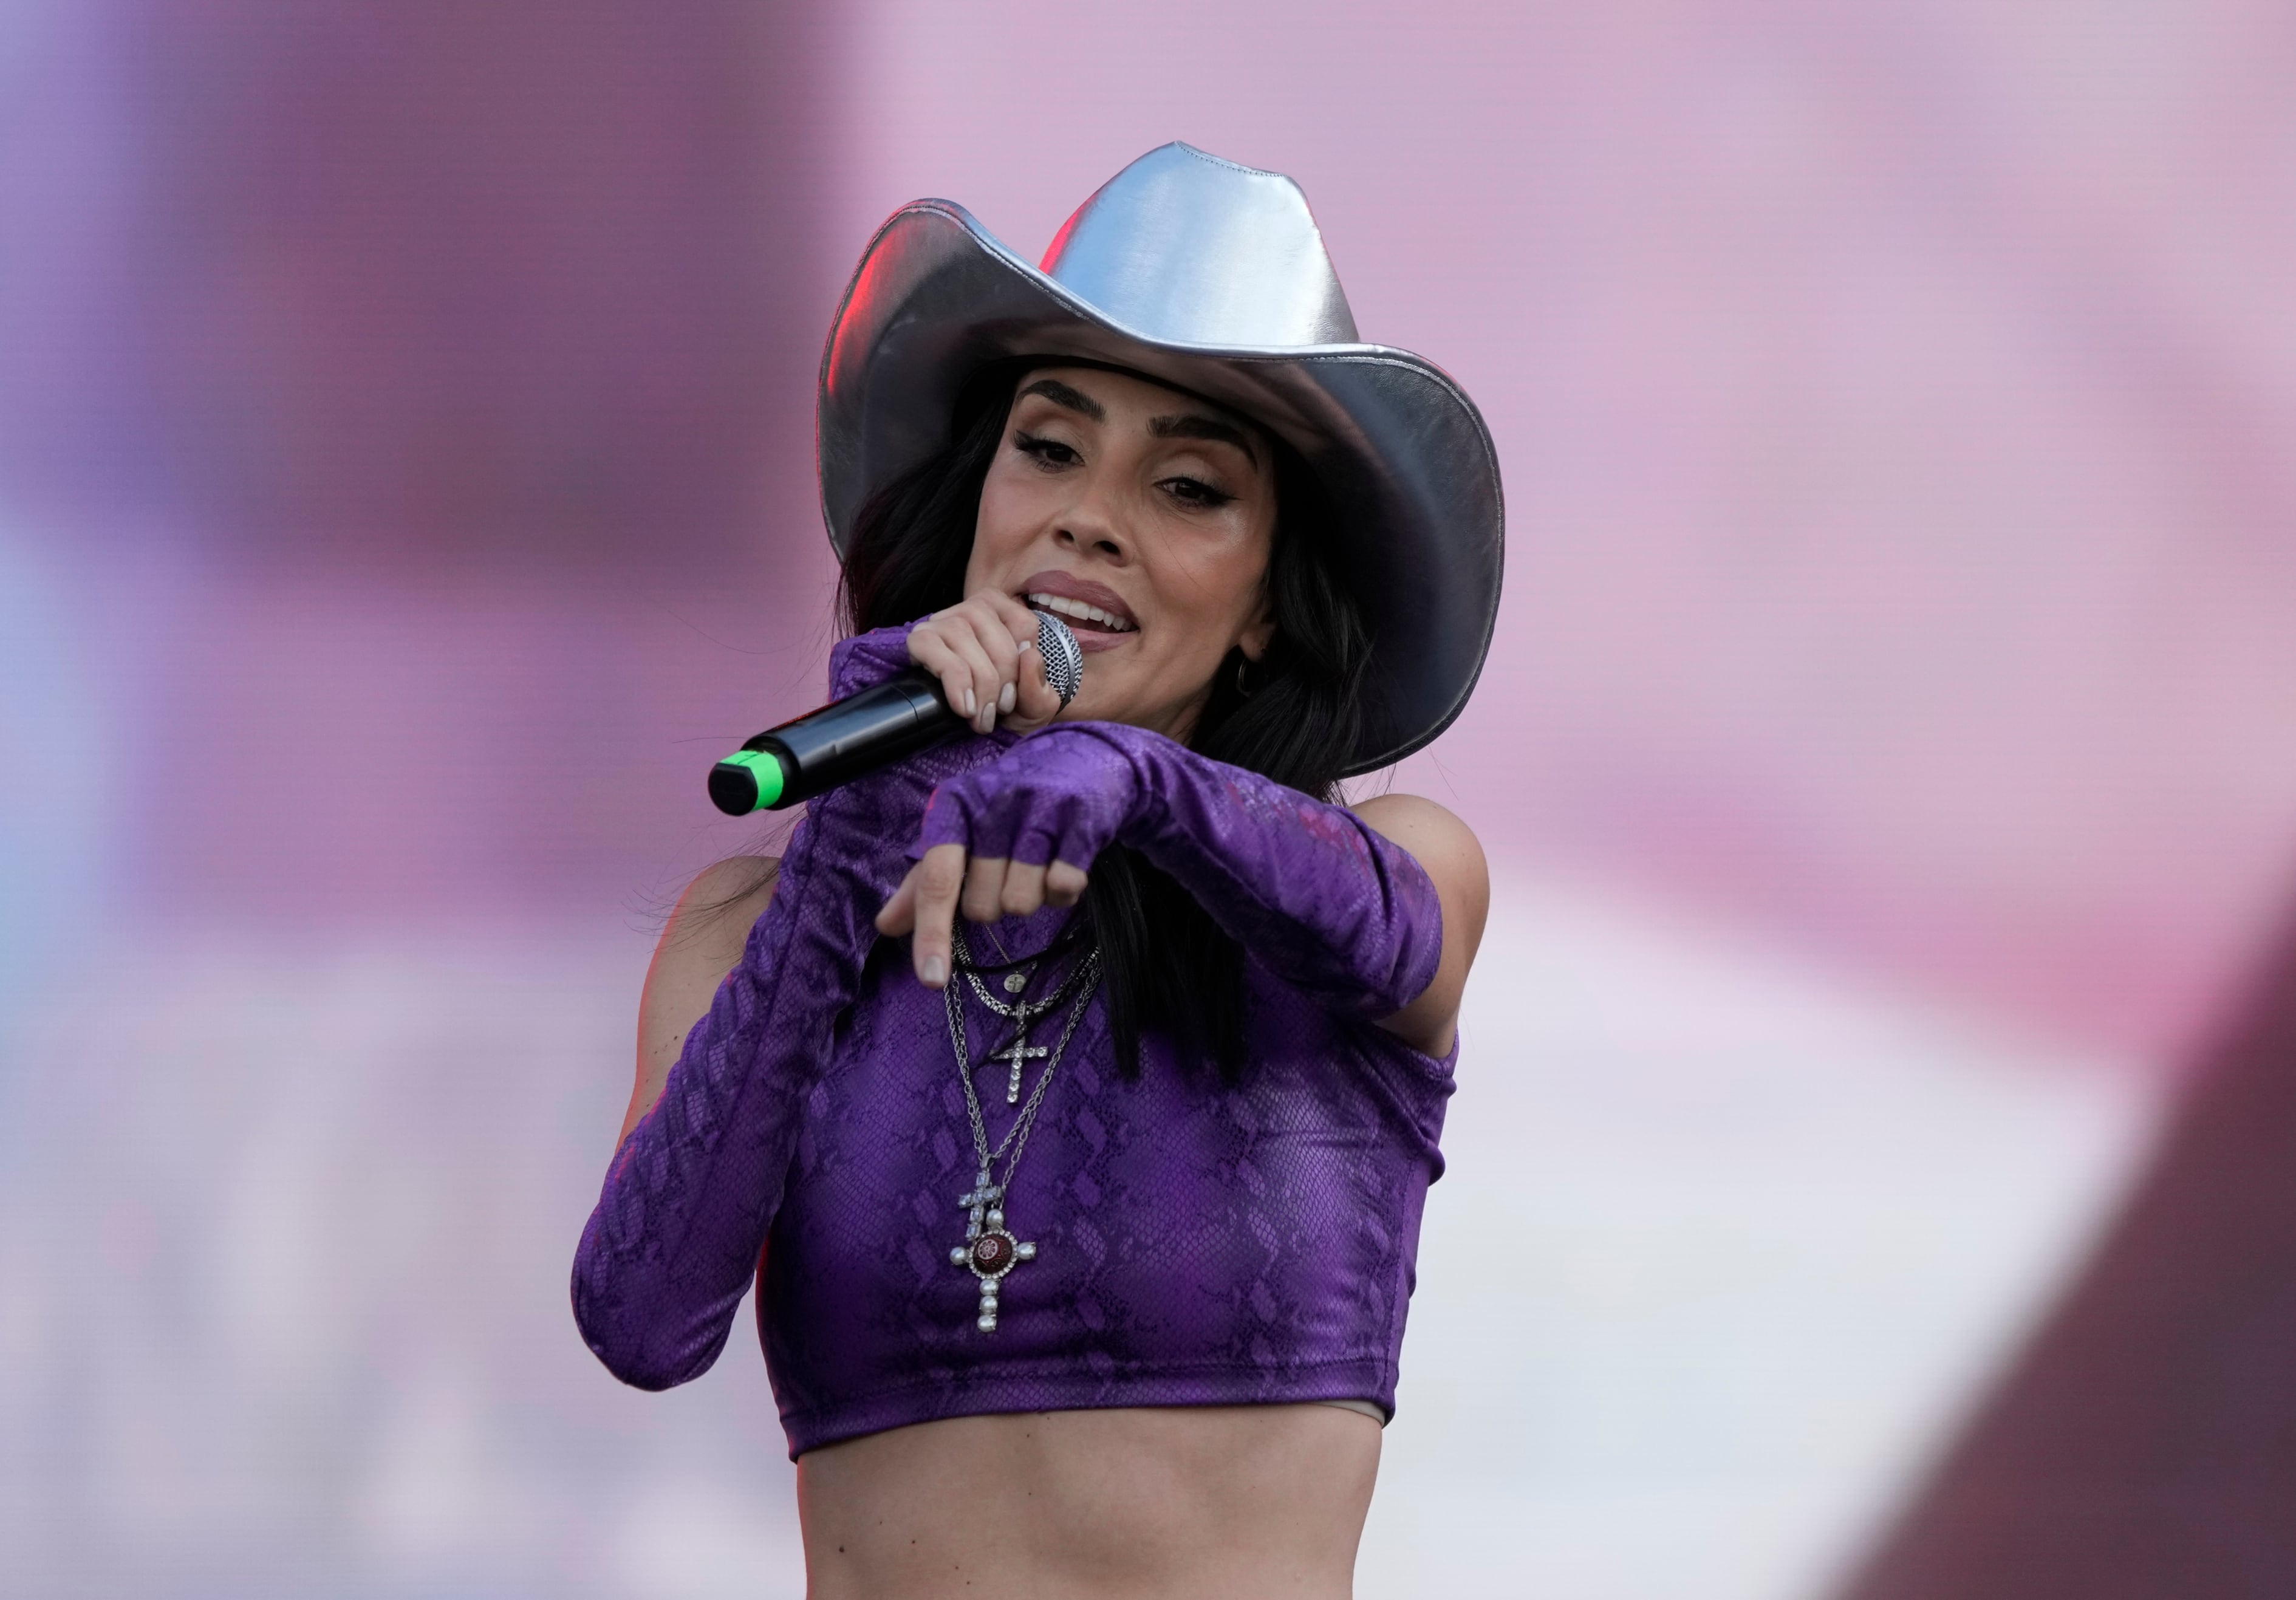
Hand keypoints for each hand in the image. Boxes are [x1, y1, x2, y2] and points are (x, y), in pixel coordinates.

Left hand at [872, 726, 1141, 988]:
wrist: (1084, 758)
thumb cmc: (1012, 804)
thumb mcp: (964, 831)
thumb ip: (925, 881)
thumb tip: (886, 925)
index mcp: (955, 806)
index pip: (937, 880)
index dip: (932, 933)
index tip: (932, 980)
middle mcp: (994, 803)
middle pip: (982, 907)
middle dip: (995, 903)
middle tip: (1009, 870)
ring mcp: (1040, 809)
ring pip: (1022, 903)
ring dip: (1031, 898)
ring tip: (1040, 863)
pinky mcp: (1082, 820)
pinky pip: (1064, 888)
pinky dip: (1064, 890)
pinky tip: (1066, 862)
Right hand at [906, 592, 1063, 735]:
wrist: (971, 731)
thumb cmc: (1004, 708)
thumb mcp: (1034, 705)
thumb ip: (1039, 686)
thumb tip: (1029, 656)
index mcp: (1006, 612)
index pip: (1023, 624)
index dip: (1023, 664)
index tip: (1017, 692)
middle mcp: (973, 609)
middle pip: (993, 632)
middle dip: (1001, 678)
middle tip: (999, 711)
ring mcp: (943, 621)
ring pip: (962, 636)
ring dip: (978, 683)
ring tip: (980, 716)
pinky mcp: (920, 639)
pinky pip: (933, 648)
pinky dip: (954, 681)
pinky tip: (963, 707)